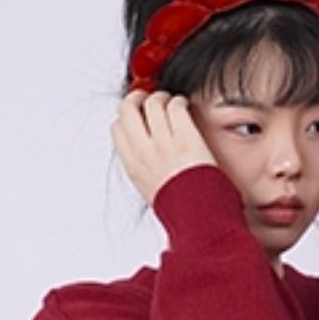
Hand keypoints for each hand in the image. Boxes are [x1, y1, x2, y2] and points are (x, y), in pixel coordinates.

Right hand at [111, 90, 219, 205]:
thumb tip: (143, 147)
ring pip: (153, 102)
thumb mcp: (151, 190)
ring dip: (163, 98)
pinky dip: (180, 102)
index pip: (117, 127)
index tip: (138, 115)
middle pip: (128, 108)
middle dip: (139, 98)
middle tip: (151, 101)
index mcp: (134, 167)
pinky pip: (176, 106)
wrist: (201, 221)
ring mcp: (165, 145)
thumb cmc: (182, 210)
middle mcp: (145, 153)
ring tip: (172, 105)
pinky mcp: (186, 139)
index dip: (127, 116)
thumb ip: (143, 166)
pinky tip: (185, 110)